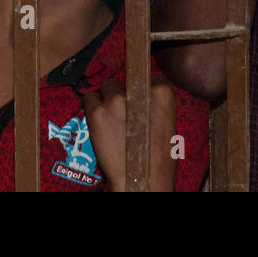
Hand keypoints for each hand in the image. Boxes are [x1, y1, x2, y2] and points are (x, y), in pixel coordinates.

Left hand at [82, 77, 177, 191]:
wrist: (142, 180)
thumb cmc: (159, 157)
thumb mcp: (168, 123)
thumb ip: (156, 104)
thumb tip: (142, 94)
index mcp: (162, 92)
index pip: (147, 76)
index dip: (141, 90)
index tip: (138, 100)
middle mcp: (138, 91)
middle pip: (124, 80)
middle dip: (123, 93)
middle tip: (123, 113)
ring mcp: (116, 100)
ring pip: (105, 86)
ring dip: (106, 98)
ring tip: (109, 117)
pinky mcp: (97, 112)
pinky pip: (88, 97)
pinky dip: (91, 106)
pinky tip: (98, 120)